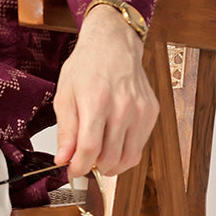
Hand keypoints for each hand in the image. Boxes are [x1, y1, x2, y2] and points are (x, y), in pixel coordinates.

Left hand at [53, 5, 158, 177]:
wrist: (113, 44)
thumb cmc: (86, 67)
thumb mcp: (64, 96)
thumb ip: (65, 131)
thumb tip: (63, 159)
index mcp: (96, 101)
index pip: (89, 149)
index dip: (79, 167)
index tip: (72, 170)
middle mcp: (122, 107)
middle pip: (110, 158)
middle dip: (94, 168)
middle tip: (84, 161)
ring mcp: (141, 111)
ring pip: (128, 158)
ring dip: (111, 165)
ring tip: (98, 156)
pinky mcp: (151, 112)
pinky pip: (139, 147)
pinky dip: (125, 152)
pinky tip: (113, 141)